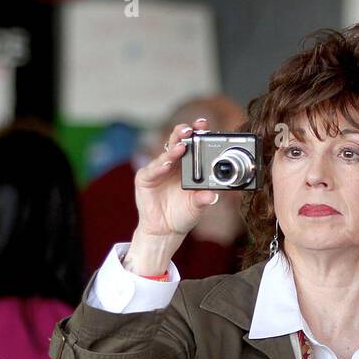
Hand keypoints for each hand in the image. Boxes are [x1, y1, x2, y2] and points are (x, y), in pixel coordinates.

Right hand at [126, 118, 222, 274]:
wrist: (165, 231)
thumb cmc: (182, 215)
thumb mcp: (197, 207)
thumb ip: (203, 199)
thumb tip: (213, 195)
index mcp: (187, 166)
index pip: (192, 145)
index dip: (198, 135)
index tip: (205, 128)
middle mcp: (172, 164)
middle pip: (177, 142)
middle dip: (184, 133)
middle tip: (192, 129)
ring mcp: (158, 170)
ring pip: (165, 154)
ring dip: (173, 149)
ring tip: (181, 146)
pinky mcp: (145, 179)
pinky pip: (152, 171)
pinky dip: (159, 166)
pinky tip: (166, 164)